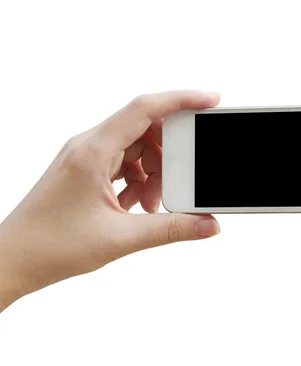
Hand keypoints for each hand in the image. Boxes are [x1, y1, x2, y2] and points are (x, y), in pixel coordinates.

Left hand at [0, 91, 220, 309]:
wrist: (13, 260)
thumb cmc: (50, 246)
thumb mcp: (120, 238)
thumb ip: (171, 229)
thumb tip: (207, 224)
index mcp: (92, 151)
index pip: (143, 109)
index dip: (181, 100)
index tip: (210, 101)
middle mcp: (88, 146)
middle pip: (144, 129)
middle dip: (170, 153)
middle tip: (182, 179)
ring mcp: (86, 158)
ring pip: (136, 149)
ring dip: (154, 173)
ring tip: (153, 204)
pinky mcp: (86, 171)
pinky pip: (124, 164)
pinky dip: (139, 182)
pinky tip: (138, 207)